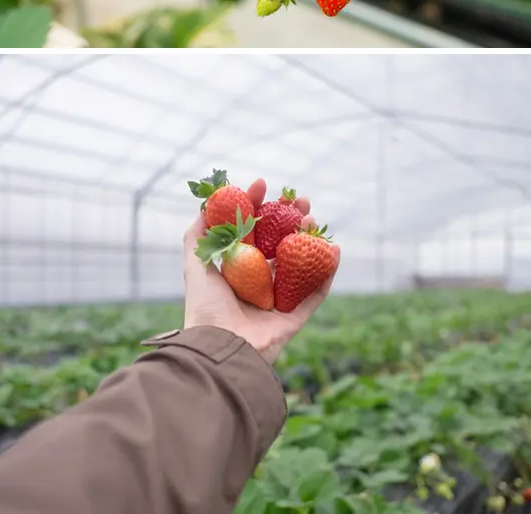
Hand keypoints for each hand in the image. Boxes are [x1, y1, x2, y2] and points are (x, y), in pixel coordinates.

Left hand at [183, 178, 339, 363]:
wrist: (221, 347)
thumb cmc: (205, 305)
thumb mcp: (195, 264)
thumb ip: (198, 236)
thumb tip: (203, 207)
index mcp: (237, 270)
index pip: (252, 231)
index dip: (258, 206)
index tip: (263, 184)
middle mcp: (259, 283)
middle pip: (280, 243)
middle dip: (290, 218)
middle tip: (299, 199)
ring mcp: (278, 299)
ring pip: (300, 262)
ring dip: (310, 238)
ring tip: (313, 218)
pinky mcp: (295, 318)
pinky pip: (316, 293)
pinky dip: (328, 272)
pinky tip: (335, 249)